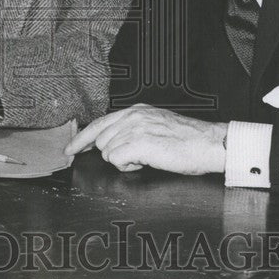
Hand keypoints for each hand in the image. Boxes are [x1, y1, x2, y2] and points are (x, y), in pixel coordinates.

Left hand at [64, 104, 227, 174]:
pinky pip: (117, 160)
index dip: (81, 138)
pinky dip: (129, 167)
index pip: (99, 123)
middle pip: (101, 141)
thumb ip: (134, 130)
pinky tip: (146, 162)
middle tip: (137, 157)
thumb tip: (115, 144)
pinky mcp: (139, 142)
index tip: (70, 149)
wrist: (208, 144)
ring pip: (108, 152)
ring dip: (124, 161)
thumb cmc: (188, 141)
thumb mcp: (156, 126)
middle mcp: (132, 116)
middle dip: (114, 154)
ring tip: (146, 158)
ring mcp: (135, 128)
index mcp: (136, 111)